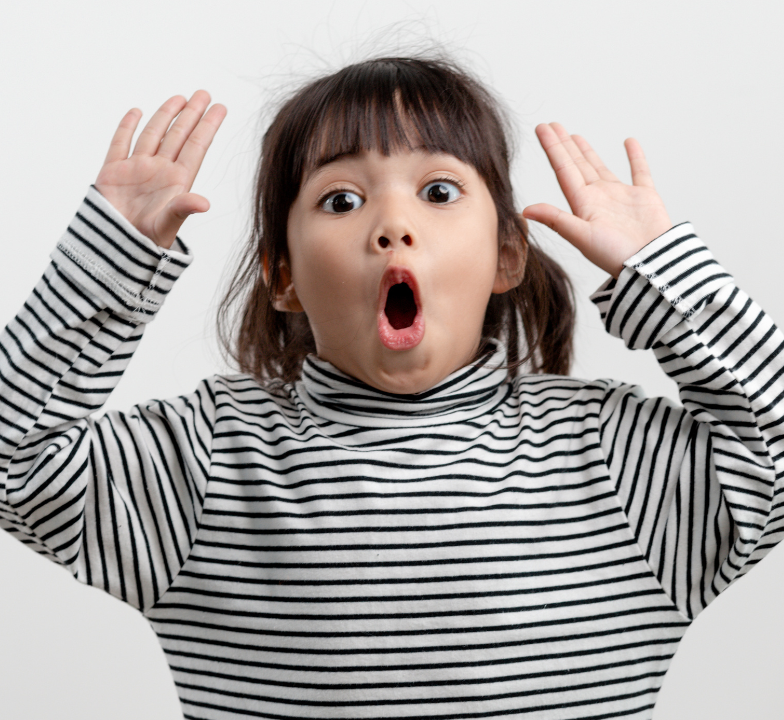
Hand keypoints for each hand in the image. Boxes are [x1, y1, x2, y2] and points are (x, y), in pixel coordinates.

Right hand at [94, 90, 226, 248]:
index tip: (220, 107)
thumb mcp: (168, 224)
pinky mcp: (113, 172)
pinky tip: (136, 112)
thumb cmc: (146, 241)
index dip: (207, 126)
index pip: (196, 146)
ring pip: (153, 135)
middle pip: (178, 135)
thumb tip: (205, 203)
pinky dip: (127, 126)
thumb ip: (183, 208)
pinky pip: (120, 143)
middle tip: (204, 94)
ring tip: (179, 98)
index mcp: (176, 180)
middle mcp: (159, 171)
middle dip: (191, 114)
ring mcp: (137, 169)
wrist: (115, 249)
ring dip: (165, 116)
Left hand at [522, 123, 671, 277]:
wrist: (651, 265)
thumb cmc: (615, 255)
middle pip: (577, 165)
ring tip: (575, 136)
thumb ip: (556, 220)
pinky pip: (639, 171)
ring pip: (600, 167)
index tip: (542, 128)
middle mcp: (598, 198)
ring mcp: (621, 197)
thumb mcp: (582, 236)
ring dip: (588, 152)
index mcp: (583, 205)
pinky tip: (629, 142)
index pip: (563, 169)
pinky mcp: (644, 197)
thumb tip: (525, 210)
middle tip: (552, 125)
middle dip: (564, 145)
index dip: (553, 148)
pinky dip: (635, 157)